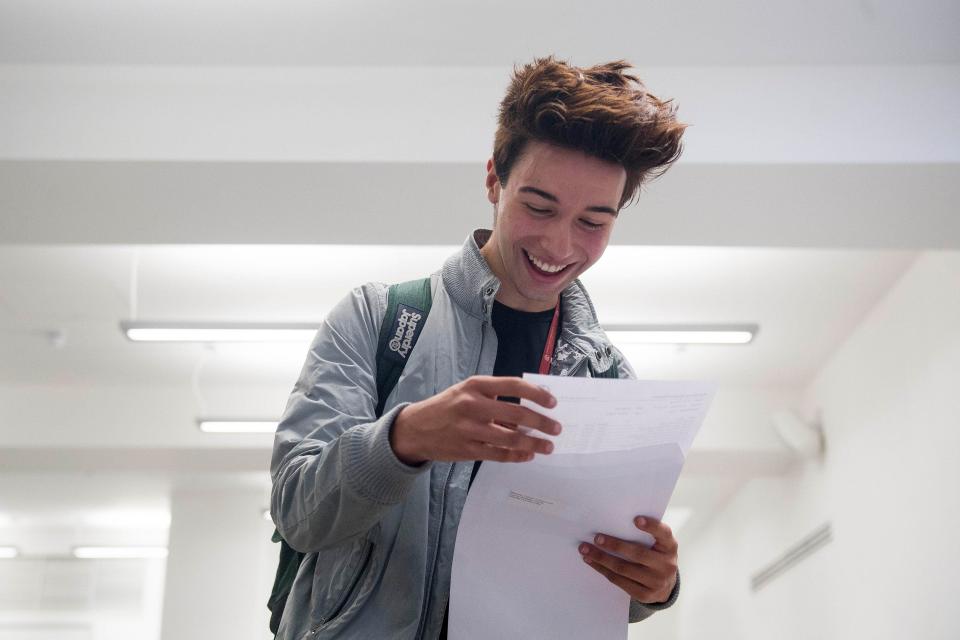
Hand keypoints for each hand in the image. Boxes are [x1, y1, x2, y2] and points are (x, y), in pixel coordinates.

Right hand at [390, 376, 559, 464]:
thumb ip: (494, 398)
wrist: (415, 429)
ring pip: (511, 438)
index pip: (513, 385)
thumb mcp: (467, 392)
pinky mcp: (467, 450)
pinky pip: (498, 454)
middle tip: (556, 428)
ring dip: (534, 443)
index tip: (552, 403)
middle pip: (517, 414)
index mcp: (475, 385)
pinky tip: (528, 455)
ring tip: (548, 446)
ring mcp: (469, 429)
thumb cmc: (447, 407)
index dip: (536, 394)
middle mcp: (472, 405)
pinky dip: (517, 456)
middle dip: (542, 422)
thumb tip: (529, 410)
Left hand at [578, 516, 678, 603]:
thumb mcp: (658, 543)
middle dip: (615, 545)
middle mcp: (666, 565)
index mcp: (669, 546)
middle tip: (597, 537)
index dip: (651, 526)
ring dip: (601, 558)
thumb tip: (614, 521)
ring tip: (585, 549)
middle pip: (638, 554)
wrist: (665, 585)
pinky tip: (592, 562)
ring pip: (624, 569)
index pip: (664, 534)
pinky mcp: (644, 595)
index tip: (636, 519)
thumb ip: (645, 533)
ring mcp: (656, 582)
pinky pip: (619, 581)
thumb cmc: (656, 555)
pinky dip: (603, 570)